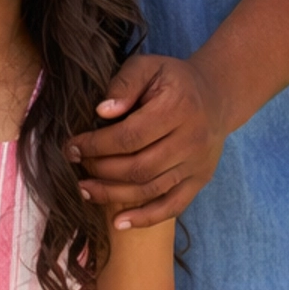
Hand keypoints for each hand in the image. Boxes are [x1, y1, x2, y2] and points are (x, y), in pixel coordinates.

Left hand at [70, 55, 226, 231]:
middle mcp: (192, 140)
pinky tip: (118, 223)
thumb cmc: (172, 80)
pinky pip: (173, 206)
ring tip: (86, 191)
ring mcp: (197, 164)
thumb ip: (123, 84)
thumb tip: (101, 112)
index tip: (73, 147)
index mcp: (178, 108)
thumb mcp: (148, 66)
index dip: (96, 145)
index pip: (129, 136)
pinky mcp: (200, 180)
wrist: (216, 96)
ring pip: (151, 189)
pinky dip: (145, 218)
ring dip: (114, 195)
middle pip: (139, 166)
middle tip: (77, 166)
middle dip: (101, 170)